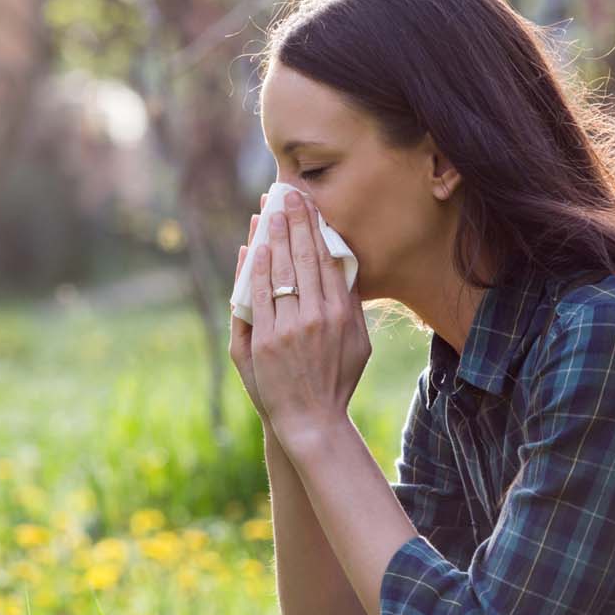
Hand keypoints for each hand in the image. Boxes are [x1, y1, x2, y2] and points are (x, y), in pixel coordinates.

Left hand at [235, 187, 370, 441]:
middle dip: (295, 222)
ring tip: (269, 211)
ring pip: (281, 271)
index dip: (317, 228)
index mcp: (342, 314)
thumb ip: (352, 308)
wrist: (312, 419)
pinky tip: (255, 248)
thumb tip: (345, 271)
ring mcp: (290, 328)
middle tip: (287, 194)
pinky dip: (256, 269)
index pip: (328, 260)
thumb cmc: (337, 381)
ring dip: (274, 237)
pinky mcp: (267, 340)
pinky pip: (260, 296)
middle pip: (304, 258)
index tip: (309, 204)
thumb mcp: (359, 344)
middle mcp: (318, 316)